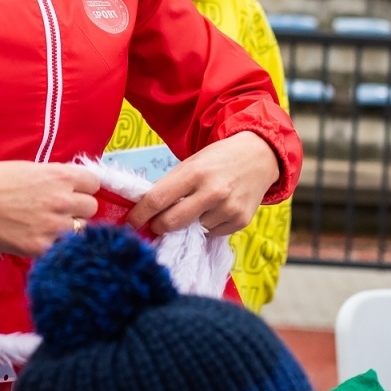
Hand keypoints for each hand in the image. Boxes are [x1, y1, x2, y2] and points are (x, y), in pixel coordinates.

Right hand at [0, 161, 99, 257]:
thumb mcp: (30, 169)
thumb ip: (54, 179)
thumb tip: (71, 190)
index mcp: (59, 176)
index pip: (94, 184)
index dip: (83, 189)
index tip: (73, 193)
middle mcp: (61, 200)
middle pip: (91, 208)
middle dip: (77, 210)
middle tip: (59, 212)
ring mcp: (52, 226)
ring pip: (81, 231)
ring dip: (68, 229)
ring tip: (47, 227)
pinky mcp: (39, 247)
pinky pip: (60, 249)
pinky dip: (52, 246)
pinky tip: (37, 239)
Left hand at [127, 131, 279, 236]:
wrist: (259, 156)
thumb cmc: (218, 160)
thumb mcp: (191, 164)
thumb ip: (171, 186)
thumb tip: (146, 210)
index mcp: (194, 173)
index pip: (157, 199)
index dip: (139, 215)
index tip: (131, 223)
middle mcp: (212, 192)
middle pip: (171, 222)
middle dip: (158, 226)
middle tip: (156, 224)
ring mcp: (228, 209)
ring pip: (192, 230)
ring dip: (189, 225)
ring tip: (199, 206)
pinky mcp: (240, 221)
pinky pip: (212, 233)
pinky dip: (208, 226)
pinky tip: (216, 210)